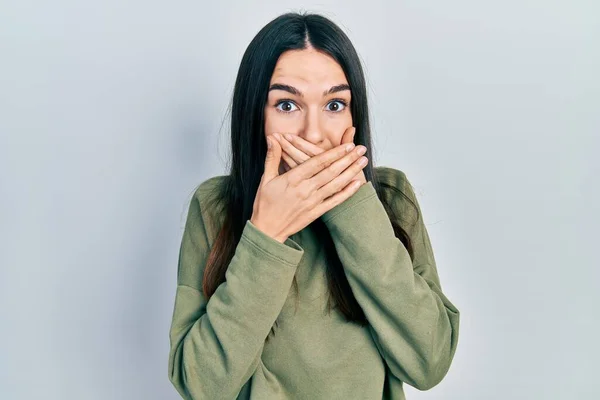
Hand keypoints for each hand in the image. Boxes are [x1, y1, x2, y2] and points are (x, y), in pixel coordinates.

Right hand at [250, 134, 367, 242]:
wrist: (266, 230)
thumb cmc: (265, 204)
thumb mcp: (266, 178)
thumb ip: (272, 157)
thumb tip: (272, 138)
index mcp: (293, 179)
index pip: (318, 162)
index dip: (334, 153)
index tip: (347, 144)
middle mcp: (305, 189)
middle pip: (331, 171)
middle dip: (348, 159)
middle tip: (362, 149)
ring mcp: (312, 202)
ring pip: (336, 184)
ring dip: (351, 172)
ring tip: (363, 161)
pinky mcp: (316, 212)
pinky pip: (334, 201)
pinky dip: (347, 192)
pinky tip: (357, 184)